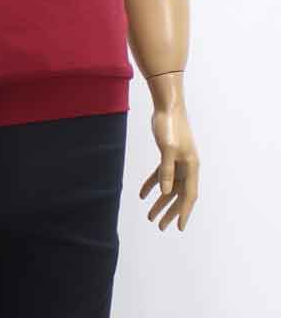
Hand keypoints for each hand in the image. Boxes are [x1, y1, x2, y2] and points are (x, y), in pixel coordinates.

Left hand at [139, 101, 199, 231]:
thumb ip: (167, 171)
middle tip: (160, 226)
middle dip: (170, 212)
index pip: (189, 195)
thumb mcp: (168, 149)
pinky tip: (142, 194)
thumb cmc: (170, 126)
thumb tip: (165, 193)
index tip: (180, 228)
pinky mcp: (168, 155)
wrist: (167, 106)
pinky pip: (161, 174)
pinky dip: (152, 185)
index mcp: (192, 167)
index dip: (184, 212)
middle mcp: (187, 166)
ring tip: (150, 215)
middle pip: (179, 195)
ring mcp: (178, 161)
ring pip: (169, 187)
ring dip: (160, 202)